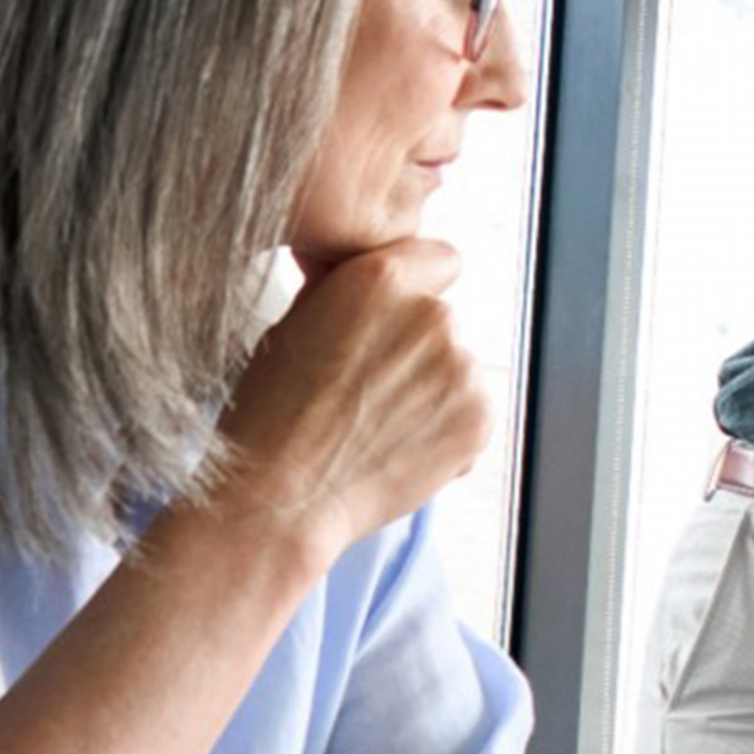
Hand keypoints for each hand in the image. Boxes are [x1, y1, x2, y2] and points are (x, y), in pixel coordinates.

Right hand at [206, 239, 487, 566]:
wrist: (280, 494)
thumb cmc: (272, 413)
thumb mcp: (297, 324)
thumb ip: (348, 290)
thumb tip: (370, 273)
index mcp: (381, 279)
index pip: (439, 259)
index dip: (419, 289)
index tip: (398, 319)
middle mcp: (432, 313)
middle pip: (446, 320)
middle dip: (418, 348)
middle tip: (369, 390)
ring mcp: (463, 366)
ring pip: (460, 368)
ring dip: (435, 390)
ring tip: (379, 426)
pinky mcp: (482, 415)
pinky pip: (474, 411)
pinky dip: (449, 429)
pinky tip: (399, 448)